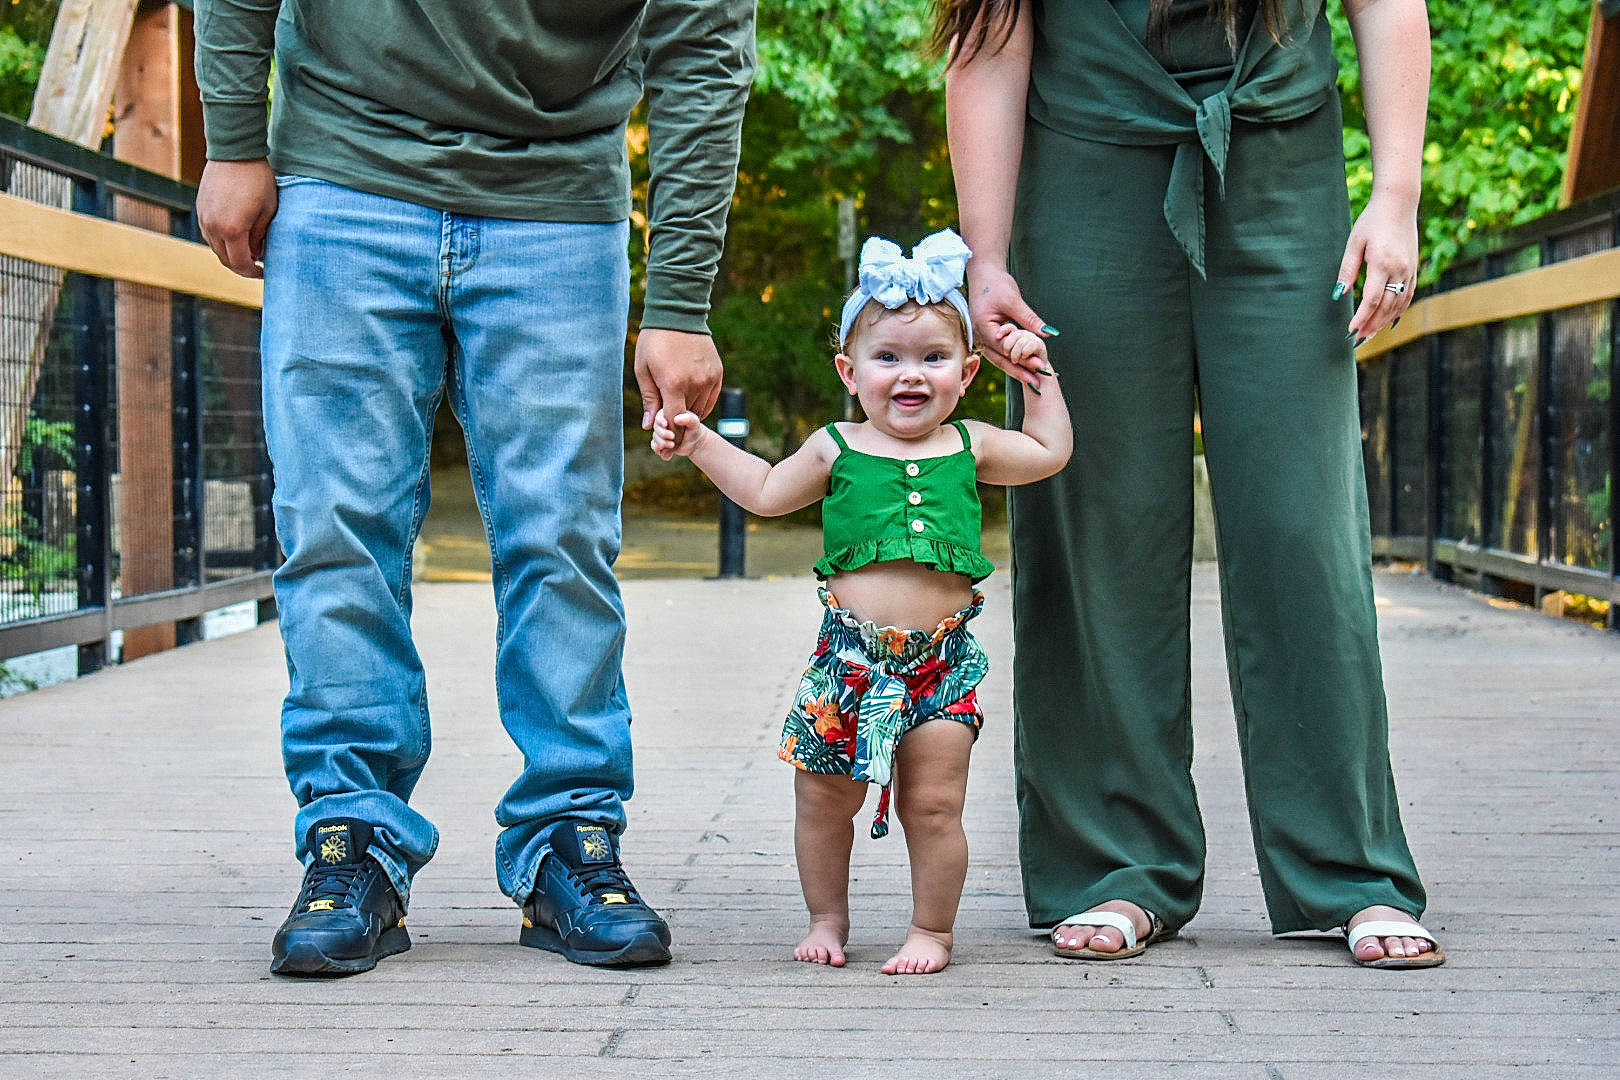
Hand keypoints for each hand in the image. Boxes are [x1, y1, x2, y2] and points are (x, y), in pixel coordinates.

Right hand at [197, 159, 277, 278]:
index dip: (252, 272)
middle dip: (242, 266)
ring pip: (215, 248)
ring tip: (249, 251)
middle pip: (225, 259)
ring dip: (231, 254)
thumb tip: (256, 254)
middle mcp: (213, 227)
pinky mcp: (201, 208)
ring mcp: (204, 217)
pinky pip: (209, 234)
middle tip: (257, 266)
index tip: (264, 272)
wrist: (235, 152)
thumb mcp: (268, 211)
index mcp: (231, 230)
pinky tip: (236, 237)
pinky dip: (222, 241)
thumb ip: (261, 237)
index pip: (240, 263)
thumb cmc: (258, 180)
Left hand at [634, 328, 722, 451]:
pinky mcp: (717, 373)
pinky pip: (711, 399)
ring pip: (700, 410)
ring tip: (677, 406)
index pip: (674, 421)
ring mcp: (709, 378)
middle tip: (667, 422)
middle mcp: (695, 384)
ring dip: (689, 413)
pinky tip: (690, 401)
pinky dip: (701, 404)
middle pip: (688, 417)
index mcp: (673, 384)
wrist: (678, 314)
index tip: (663, 437)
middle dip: (677, 424)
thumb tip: (649, 426)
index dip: (668, 433)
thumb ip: (649, 399)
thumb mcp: (643, 370)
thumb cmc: (654, 342)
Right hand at [650, 409, 704, 459]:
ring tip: (673, 445)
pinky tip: (669, 455)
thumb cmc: (694, 428)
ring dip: (662, 443)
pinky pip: (655, 448)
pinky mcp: (661, 444)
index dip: (660, 420)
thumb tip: (676, 419)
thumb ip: (688, 418)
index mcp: (668, 414)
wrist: (695, 441)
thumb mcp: (694, 422)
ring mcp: (660, 434)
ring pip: (655, 438)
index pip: (659, 415)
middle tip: (672, 437)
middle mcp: (662, 424)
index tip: (666, 424)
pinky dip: (661, 452)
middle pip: (656, 427)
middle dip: (662, 433)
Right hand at [965, 258, 1052, 388]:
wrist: (983, 273)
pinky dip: (1010, 360)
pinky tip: (1023, 368)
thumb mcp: (1015, 301)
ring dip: (1016, 369)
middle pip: (1001, 359)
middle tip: (1037, 383)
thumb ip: (1030, 319)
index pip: (1006, 349)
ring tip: (1032, 379)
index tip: (1040, 367)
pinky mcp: (985, 335)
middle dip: (1020, 371)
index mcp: (983, 328)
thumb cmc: (996, 284)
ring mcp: (980, 337)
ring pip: (998, 359)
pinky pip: (998, 352)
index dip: (1024, 360)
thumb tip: (1049, 333)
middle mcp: (979, 336)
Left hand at [1337, 188, 1419, 341]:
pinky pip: (1408, 295)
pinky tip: (1389, 320)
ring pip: (1399, 304)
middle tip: (1358, 339)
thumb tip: (1339, 294)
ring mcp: (1410, 270)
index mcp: (1382, 264)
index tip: (1350, 330)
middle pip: (1386, 307)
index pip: (1371, 301)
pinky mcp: (1414, 268)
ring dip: (1384, 322)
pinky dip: (1399, 310)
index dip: (1361, 318)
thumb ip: (1347, 270)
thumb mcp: (1354, 244)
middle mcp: (1399, 270)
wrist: (1399, 204)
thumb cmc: (1372, 222)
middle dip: (1372, 325)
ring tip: (1371, 334)